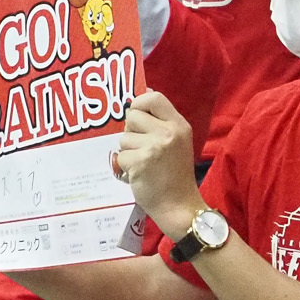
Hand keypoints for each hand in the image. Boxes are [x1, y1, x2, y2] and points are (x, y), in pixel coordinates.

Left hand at [111, 90, 202, 236]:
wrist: (179, 206)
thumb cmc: (175, 174)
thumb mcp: (177, 141)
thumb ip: (161, 121)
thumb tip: (143, 94)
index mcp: (179, 124)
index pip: (154, 98)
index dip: (139, 104)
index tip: (137, 116)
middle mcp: (168, 132)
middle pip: (132, 116)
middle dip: (131, 131)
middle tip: (142, 147)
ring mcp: (154, 147)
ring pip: (123, 138)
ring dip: (128, 151)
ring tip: (143, 163)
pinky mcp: (140, 162)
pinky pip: (120, 156)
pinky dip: (126, 167)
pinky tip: (139, 174)